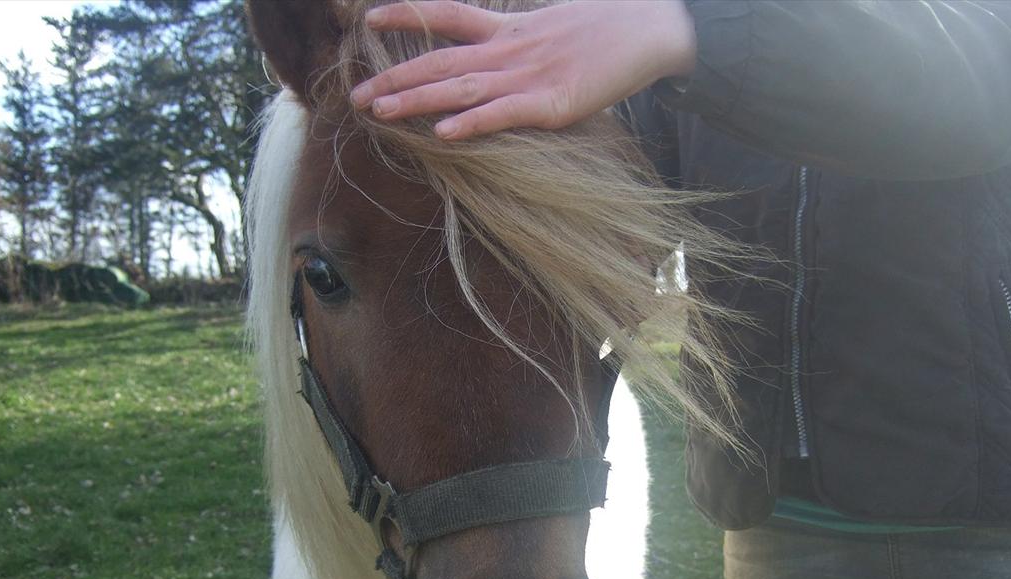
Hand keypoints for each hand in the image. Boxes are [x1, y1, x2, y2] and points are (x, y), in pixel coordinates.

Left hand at [350, 0, 695, 139]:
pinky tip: (442, 133)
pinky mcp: (551, 104)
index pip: (447, 14)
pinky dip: (471, 124)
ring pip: (459, 89)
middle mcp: (509, 49)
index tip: (368, 18)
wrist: (654, 28)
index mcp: (510, 27)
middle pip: (439, 61)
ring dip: (415, 101)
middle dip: (395, 78)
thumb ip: (523, 41)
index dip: (407, 14)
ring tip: (379, 112)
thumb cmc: (609, 30)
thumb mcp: (555, 25)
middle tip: (356, 97)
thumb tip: (501, 55)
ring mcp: (527, 77)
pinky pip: (502, 115)